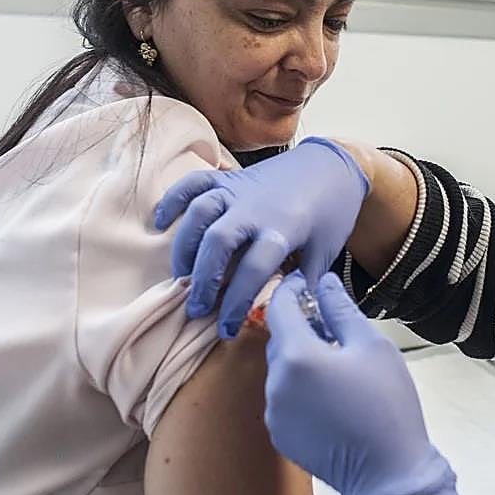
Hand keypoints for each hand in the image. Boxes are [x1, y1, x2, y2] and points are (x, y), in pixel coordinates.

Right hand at [154, 137, 368, 337]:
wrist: (333, 165)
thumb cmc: (331, 212)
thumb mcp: (327, 251)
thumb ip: (306, 285)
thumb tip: (294, 319)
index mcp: (283, 228)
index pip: (253, 270)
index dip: (236, 303)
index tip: (228, 328)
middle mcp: (256, 207)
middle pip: (218, 242)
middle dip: (203, 280)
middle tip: (197, 308)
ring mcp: (239, 189)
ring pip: (200, 212)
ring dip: (185, 247)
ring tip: (182, 276)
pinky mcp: (229, 177)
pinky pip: (194, 182)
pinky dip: (174, 199)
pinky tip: (161, 222)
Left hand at [264, 273, 475, 494]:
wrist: (388, 476)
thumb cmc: (387, 406)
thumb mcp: (372, 346)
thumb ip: (341, 309)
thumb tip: (325, 282)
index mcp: (297, 357)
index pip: (280, 307)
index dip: (291, 289)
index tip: (306, 282)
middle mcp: (275, 384)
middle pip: (280, 339)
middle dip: (300, 327)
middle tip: (333, 327)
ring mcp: (274, 412)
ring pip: (281, 370)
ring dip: (301, 359)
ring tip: (337, 365)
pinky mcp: (279, 435)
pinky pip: (283, 397)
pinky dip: (299, 388)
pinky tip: (330, 396)